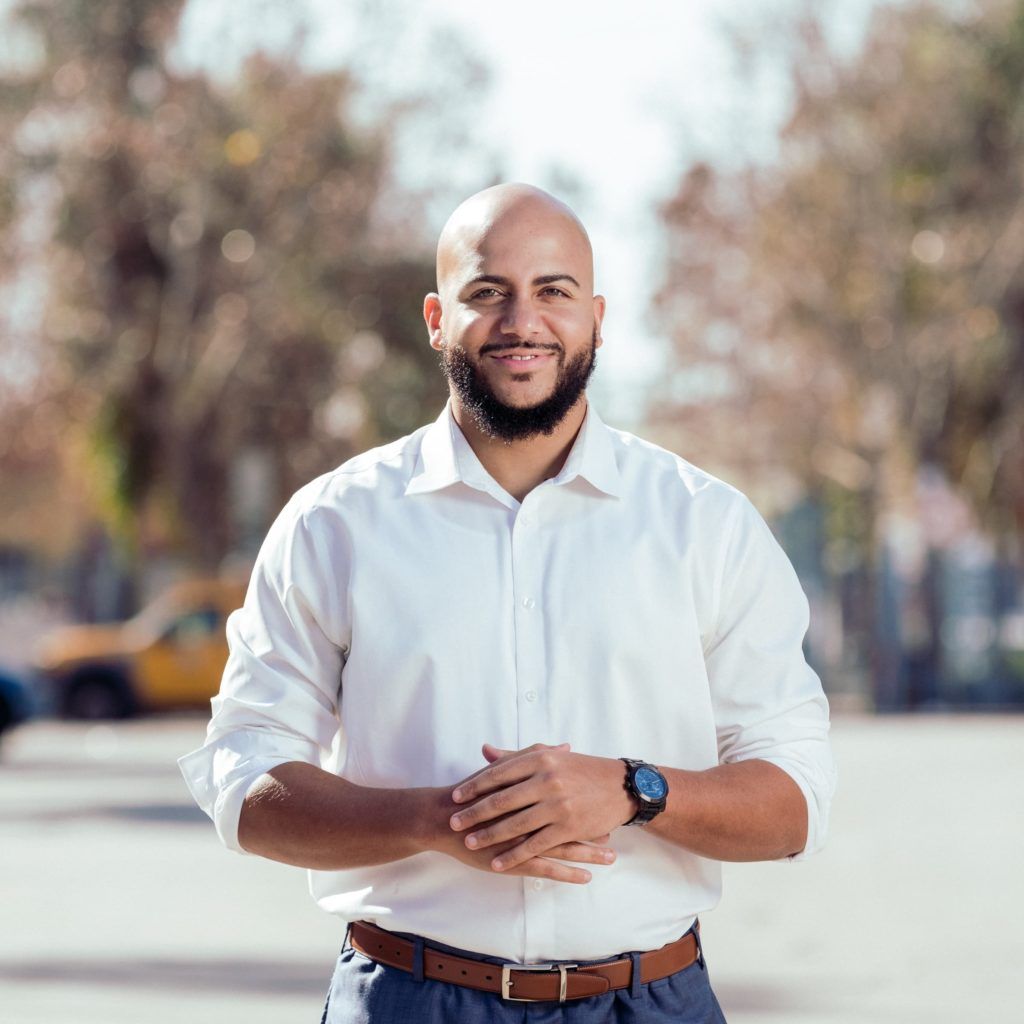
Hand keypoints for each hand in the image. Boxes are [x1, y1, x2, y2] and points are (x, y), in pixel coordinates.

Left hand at [449, 743, 635, 873]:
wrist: (621, 786)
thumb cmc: (582, 769)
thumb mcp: (550, 757)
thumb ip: (516, 756)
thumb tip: (485, 751)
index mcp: (541, 759)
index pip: (499, 773)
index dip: (475, 786)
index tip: (455, 796)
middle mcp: (547, 780)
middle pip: (502, 799)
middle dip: (475, 813)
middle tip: (453, 822)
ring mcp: (558, 805)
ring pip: (515, 824)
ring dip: (489, 836)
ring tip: (470, 843)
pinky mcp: (568, 827)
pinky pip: (535, 844)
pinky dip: (514, 855)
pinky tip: (497, 862)